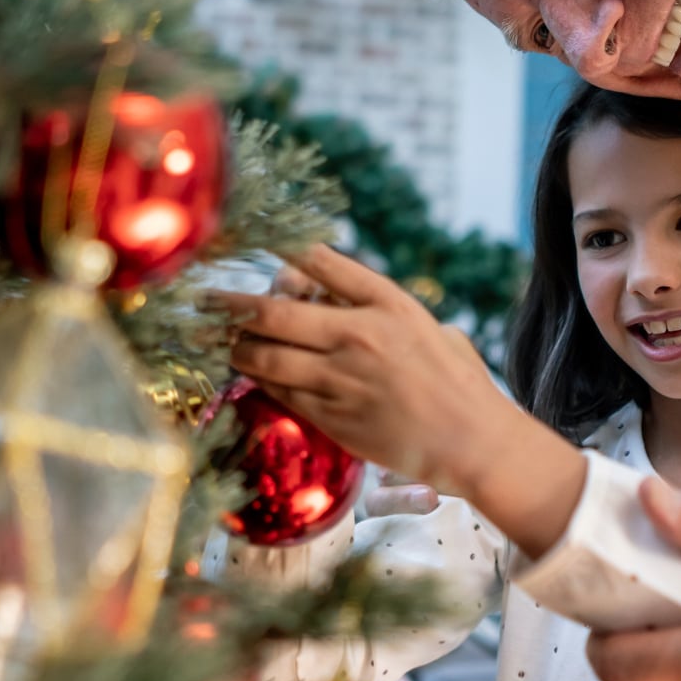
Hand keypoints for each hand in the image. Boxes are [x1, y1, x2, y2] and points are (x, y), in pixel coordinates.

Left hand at [213, 245, 583, 554]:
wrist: (474, 442)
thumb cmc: (460, 383)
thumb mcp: (429, 327)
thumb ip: (385, 311)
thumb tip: (340, 297)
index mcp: (388, 304)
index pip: (321, 262)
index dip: (281, 247)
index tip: (254, 238)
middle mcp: (359, 335)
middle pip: (275, 312)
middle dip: (232, 304)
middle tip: (206, 300)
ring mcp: (342, 378)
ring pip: (267, 357)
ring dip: (237, 348)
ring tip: (223, 342)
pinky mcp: (333, 417)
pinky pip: (282, 393)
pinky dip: (261, 382)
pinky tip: (251, 376)